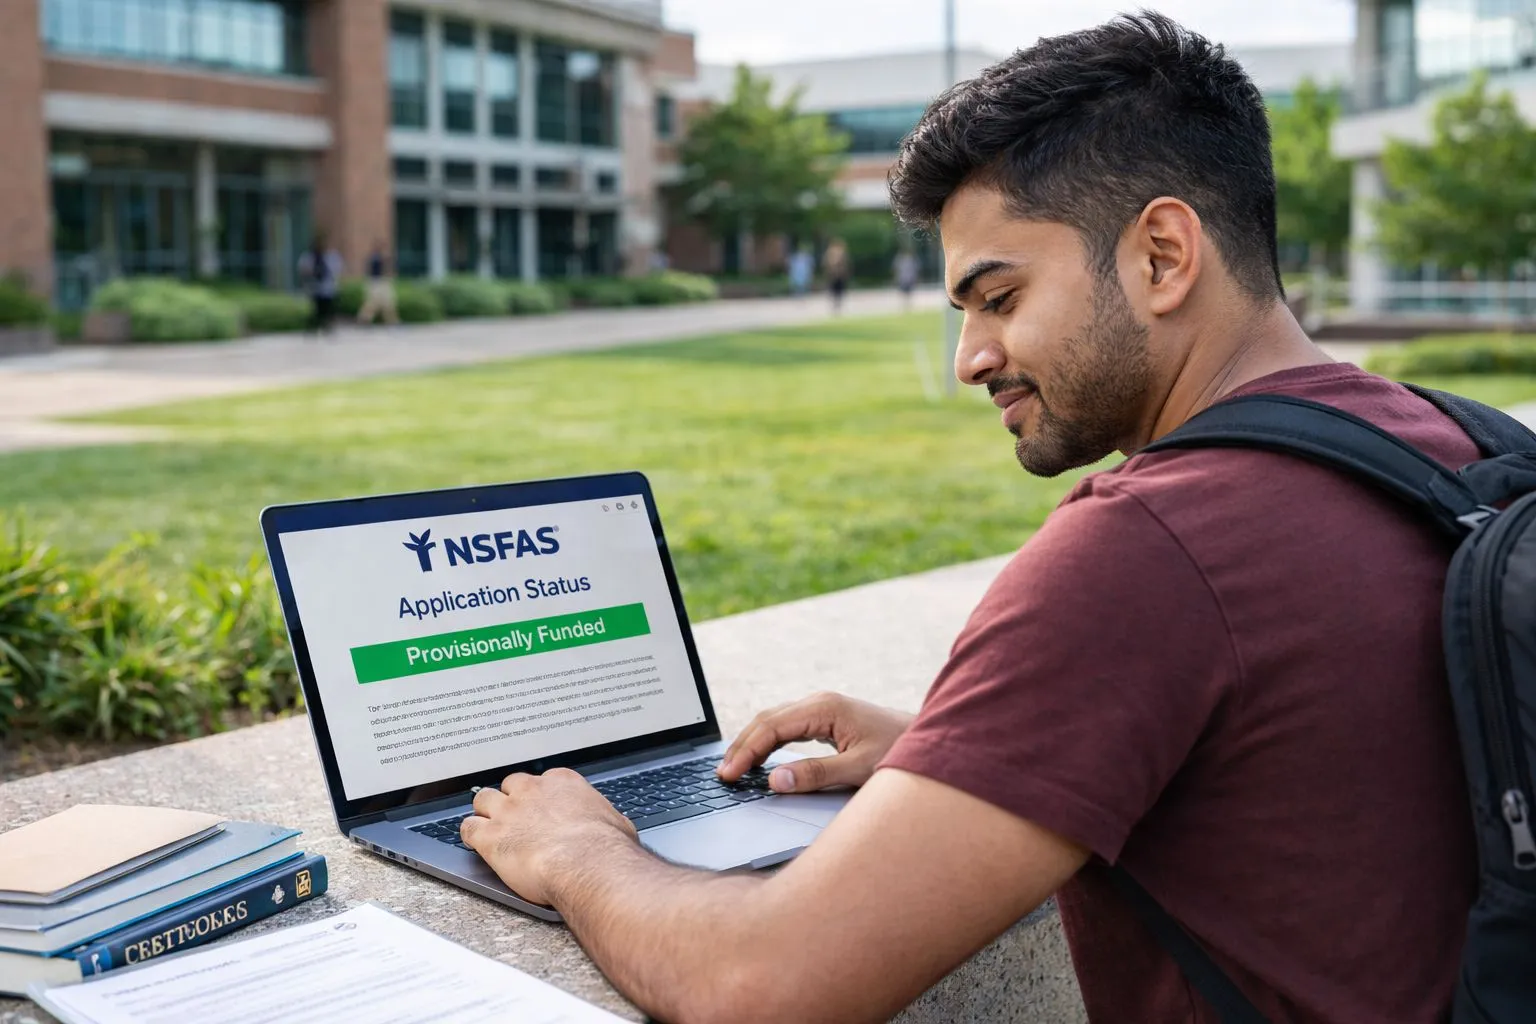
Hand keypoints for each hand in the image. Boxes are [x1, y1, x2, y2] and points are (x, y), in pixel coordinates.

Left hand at [461, 768, 636, 906]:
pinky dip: (469, 834)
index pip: (541, 781)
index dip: (537, 797)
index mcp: (562, 783)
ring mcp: (508, 812)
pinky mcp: (490, 836)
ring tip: (488, 825)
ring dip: (485, 812)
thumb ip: (603, 818)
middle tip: (512, 817)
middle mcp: (532, 791)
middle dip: (509, 799)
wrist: (586, 863)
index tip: (539, 808)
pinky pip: (468, 827)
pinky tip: (473, 842)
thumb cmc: (605, 847)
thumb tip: (611, 825)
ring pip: (483, 799)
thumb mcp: (615, 822)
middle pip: (509, 785)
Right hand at [717, 692, 913, 793]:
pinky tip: (758, 760)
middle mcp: (819, 702)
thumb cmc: (900, 753)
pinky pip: (786, 727)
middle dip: (741, 747)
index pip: (771, 727)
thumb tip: (775, 780)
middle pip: (766, 720)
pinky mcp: (825, 718)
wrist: (928, 740)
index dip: (746, 752)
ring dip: (751, 743)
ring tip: (733, 770)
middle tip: (722, 775)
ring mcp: (821, 708)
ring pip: (773, 721)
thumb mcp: (859, 769)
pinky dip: (767, 742)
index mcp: (824, 708)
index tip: (729, 775)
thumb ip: (817, 775)